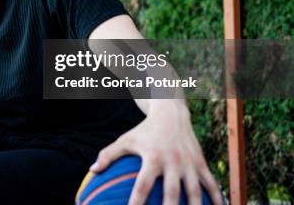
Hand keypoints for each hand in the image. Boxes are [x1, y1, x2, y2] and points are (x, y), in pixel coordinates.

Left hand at [90, 101, 222, 204]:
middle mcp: (173, 162)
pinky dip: (218, 199)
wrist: (171, 113)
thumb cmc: (144, 131)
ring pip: (195, 192)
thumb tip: (92, 171)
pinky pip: (212, 185)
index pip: (142, 186)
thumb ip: (108, 155)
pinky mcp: (201, 163)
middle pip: (172, 193)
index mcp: (153, 158)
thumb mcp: (125, 140)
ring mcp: (189, 163)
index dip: (136, 203)